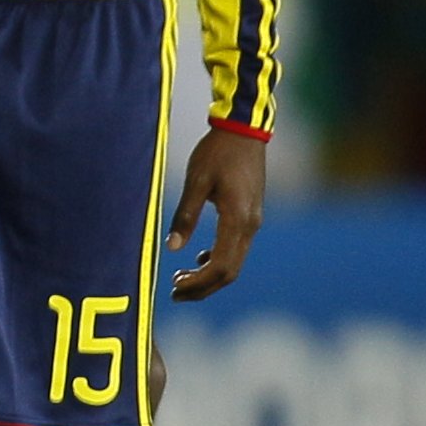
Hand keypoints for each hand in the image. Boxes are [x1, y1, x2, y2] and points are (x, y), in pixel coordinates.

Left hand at [167, 124, 265, 298]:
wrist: (244, 132)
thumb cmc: (217, 153)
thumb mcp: (196, 181)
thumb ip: (185, 216)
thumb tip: (173, 248)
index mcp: (237, 219)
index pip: (220, 266)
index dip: (199, 283)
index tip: (174, 288)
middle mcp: (250, 225)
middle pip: (230, 271)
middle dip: (203, 287)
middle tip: (174, 293)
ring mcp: (253, 222)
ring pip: (234, 261)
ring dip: (209, 275)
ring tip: (180, 279)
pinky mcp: (250, 216)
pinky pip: (236, 247)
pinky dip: (217, 259)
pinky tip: (197, 258)